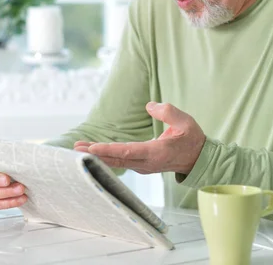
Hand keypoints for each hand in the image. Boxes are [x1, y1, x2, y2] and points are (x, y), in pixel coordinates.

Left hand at [74, 102, 205, 174]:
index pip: (128, 152)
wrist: (198, 158)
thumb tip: (149, 106)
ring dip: (97, 156)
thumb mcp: (185, 121)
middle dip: (95, 154)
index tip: (92, 149)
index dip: (108, 150)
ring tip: (78, 148)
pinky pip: (120, 161)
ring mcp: (143, 167)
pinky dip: (105, 157)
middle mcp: (147, 163)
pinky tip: (93, 153)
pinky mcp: (140, 165)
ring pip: (116, 162)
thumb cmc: (191, 138)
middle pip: (116, 159)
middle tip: (74, 148)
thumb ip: (167, 112)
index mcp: (156, 153)